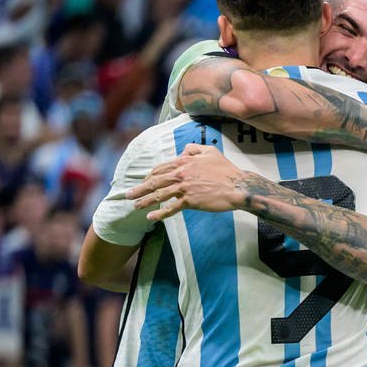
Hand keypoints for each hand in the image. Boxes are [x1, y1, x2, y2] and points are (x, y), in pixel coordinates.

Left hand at [130, 144, 249, 218]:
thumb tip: (182, 151)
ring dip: (145, 201)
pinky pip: (171, 208)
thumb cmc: (227, 170)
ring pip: (159, 194)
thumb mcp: (210, 151)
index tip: (143, 182)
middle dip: (139, 189)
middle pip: (155, 181)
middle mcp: (181, 174)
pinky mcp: (190, 201)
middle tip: (128, 195)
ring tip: (136, 206)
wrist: (238, 186)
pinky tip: (151, 218)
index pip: (160, 169)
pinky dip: (160, 213)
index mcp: (184, 162)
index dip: (149, 176)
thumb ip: (194, 149)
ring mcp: (184, 188)